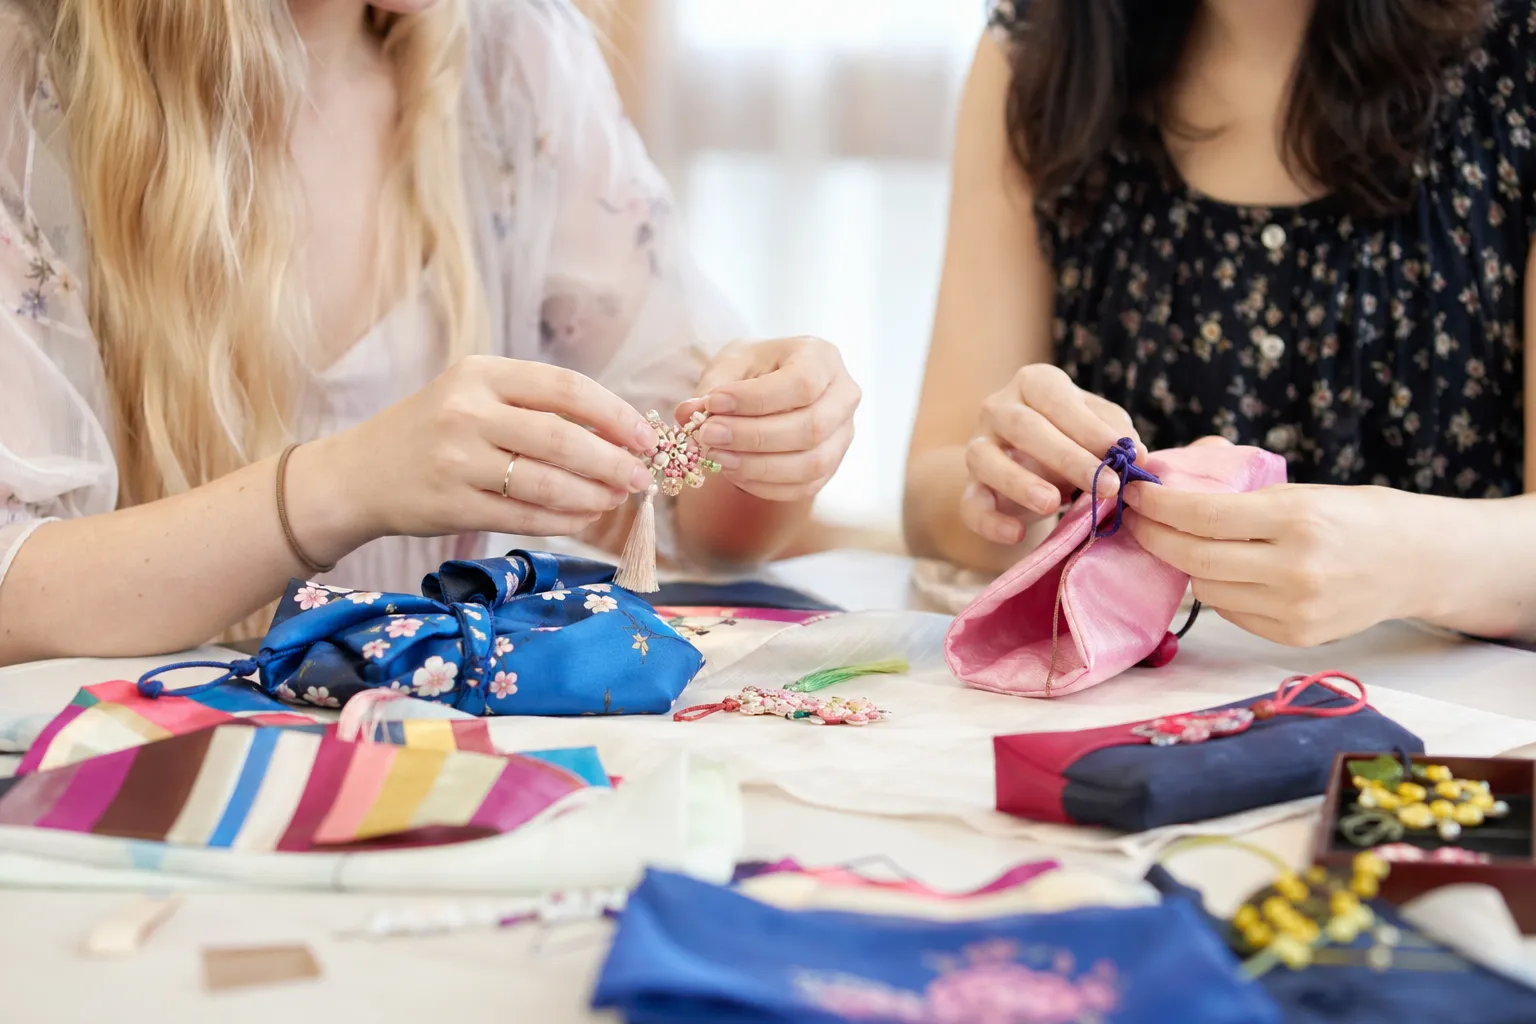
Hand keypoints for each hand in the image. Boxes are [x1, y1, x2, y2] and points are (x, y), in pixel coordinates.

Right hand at [305, 355, 656, 553]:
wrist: (360, 473)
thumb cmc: (433, 431)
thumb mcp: (475, 395)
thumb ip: (537, 406)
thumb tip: (619, 435)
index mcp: (481, 373)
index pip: (565, 387)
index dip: (614, 414)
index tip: (645, 438)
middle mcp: (467, 412)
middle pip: (561, 437)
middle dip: (612, 461)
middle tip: (640, 477)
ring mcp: (457, 461)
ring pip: (545, 482)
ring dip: (592, 496)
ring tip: (615, 499)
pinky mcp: (452, 505)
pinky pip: (523, 516)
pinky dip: (563, 521)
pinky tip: (583, 519)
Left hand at [677, 337, 859, 501]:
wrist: (770, 390)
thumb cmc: (753, 371)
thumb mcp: (730, 364)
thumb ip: (711, 386)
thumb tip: (688, 414)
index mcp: (823, 358)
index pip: (801, 383)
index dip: (757, 399)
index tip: (714, 403)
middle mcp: (843, 397)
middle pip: (810, 427)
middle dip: (754, 437)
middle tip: (708, 436)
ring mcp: (843, 435)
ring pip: (810, 464)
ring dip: (758, 466)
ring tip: (716, 457)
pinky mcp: (831, 466)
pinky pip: (803, 487)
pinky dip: (763, 485)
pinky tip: (733, 472)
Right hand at [963, 364, 1138, 545]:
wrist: (1030, 466)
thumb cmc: (1071, 437)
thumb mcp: (1097, 426)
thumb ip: (1116, 433)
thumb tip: (1136, 455)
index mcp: (1032, 384)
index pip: (1056, 399)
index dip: (1088, 426)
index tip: (1121, 453)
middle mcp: (998, 409)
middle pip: (1024, 427)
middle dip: (1068, 458)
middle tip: (1106, 486)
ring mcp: (977, 447)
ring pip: (986, 460)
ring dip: (1020, 483)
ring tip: (1053, 505)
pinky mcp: (969, 487)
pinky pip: (970, 503)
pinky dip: (990, 521)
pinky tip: (1016, 534)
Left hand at [1123, 461, 1438, 645]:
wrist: (1416, 562)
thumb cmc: (1352, 516)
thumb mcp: (1301, 491)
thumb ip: (1237, 492)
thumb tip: (1168, 481)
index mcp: (1296, 519)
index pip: (1203, 516)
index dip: (1158, 505)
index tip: (1135, 492)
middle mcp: (1295, 568)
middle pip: (1194, 558)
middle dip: (1153, 536)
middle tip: (1135, 518)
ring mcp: (1294, 609)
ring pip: (1205, 590)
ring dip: (1182, 564)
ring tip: (1176, 542)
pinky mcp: (1294, 637)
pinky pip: (1230, 612)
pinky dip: (1216, 590)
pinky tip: (1218, 572)